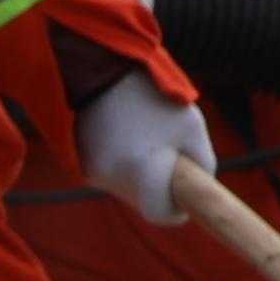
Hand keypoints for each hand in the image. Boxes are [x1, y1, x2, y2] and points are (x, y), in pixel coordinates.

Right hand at [81, 80, 218, 215]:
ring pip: (126, 184)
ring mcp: (91, 170)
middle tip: (168, 151)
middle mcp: (112, 178)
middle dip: (158, 183)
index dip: (177, 208)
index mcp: (142, 173)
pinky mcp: (77, 160)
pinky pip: (109, 171)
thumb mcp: (192, 126)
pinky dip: (120, 158)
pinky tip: (122, 129)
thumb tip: (198, 185)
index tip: (185, 196)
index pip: (162, 214)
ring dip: (139, 169)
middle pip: (143, 199)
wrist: (102, 66)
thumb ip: (202, 163)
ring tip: (142, 130)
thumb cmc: (155, 96)